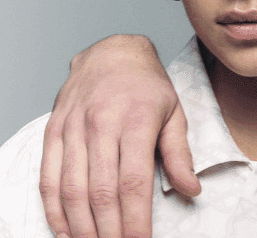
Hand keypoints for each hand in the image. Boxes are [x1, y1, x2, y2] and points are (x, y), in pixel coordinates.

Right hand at [39, 35, 199, 237]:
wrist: (112, 53)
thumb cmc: (147, 85)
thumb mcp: (175, 112)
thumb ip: (179, 153)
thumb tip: (192, 188)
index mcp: (135, 122)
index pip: (134, 181)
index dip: (136, 218)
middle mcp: (101, 126)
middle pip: (101, 191)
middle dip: (110, 229)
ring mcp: (73, 129)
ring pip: (72, 188)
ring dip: (82, 226)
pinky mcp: (54, 131)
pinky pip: (49, 176)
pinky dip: (54, 208)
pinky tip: (65, 230)